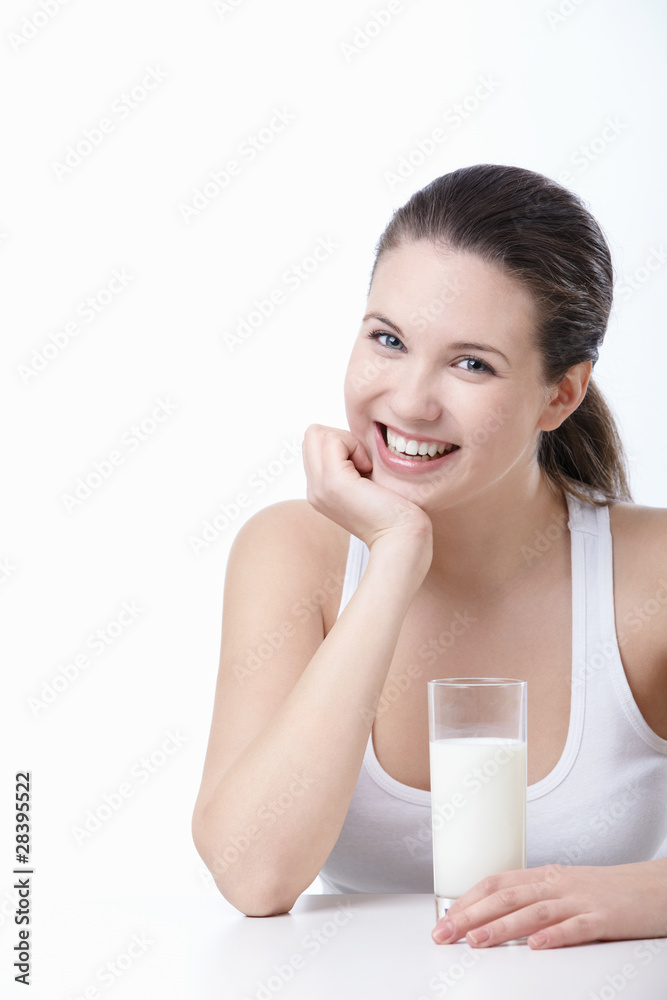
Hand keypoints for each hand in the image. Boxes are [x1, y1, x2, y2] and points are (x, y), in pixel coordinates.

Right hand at [302, 423, 432, 562]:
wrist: (402, 537)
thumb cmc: (395, 511)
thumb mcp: (366, 482)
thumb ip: (351, 463)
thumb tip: (349, 438)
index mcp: (320, 491)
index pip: (314, 444)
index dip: (341, 444)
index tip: (364, 466)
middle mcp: (314, 490)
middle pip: (312, 435)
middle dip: (341, 439)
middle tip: (364, 465)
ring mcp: (319, 487)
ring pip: (318, 434)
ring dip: (348, 443)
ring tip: (366, 469)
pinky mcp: (332, 482)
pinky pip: (333, 440)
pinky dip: (355, 447)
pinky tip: (369, 470)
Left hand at [432, 860, 666, 948]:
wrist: (655, 887)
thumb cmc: (608, 892)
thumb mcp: (565, 890)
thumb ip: (534, 901)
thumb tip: (494, 918)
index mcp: (546, 877)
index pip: (497, 884)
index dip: (467, 900)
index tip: (443, 919)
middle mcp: (558, 885)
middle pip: (507, 897)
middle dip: (471, 916)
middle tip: (445, 934)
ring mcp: (581, 900)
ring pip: (535, 911)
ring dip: (502, 927)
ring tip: (477, 941)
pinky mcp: (605, 917)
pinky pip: (578, 927)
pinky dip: (556, 936)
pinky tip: (537, 947)